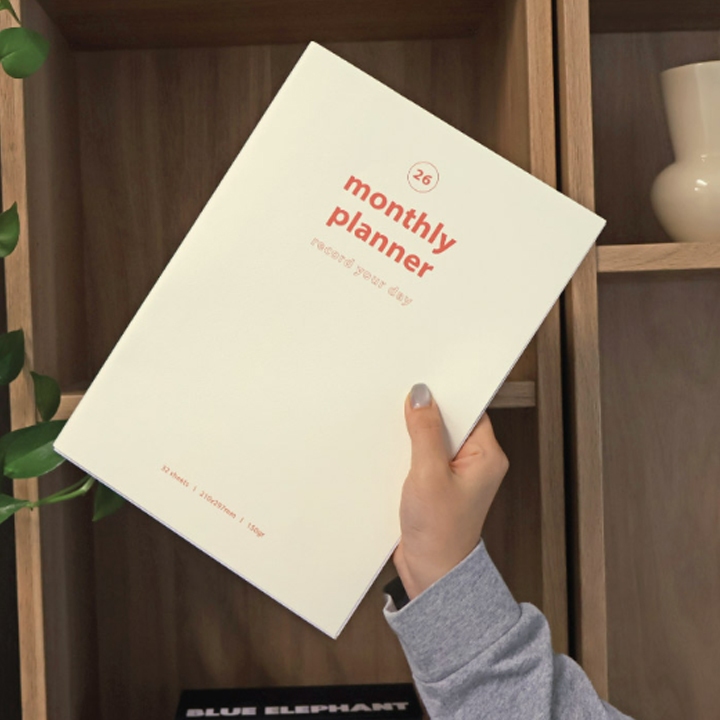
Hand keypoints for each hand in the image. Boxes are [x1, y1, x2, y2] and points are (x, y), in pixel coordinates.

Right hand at [393, 383, 508, 599]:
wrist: (431, 576)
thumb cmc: (440, 534)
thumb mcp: (429, 474)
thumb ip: (425, 432)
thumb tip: (422, 397)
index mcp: (486, 456)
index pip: (469, 410)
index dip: (445, 397)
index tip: (422, 387)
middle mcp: (475, 463)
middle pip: (450, 423)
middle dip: (426, 417)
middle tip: (403, 410)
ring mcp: (456, 475)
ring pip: (433, 440)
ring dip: (414, 438)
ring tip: (398, 440)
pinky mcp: (438, 485)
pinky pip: (423, 457)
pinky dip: (409, 454)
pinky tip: (395, 458)